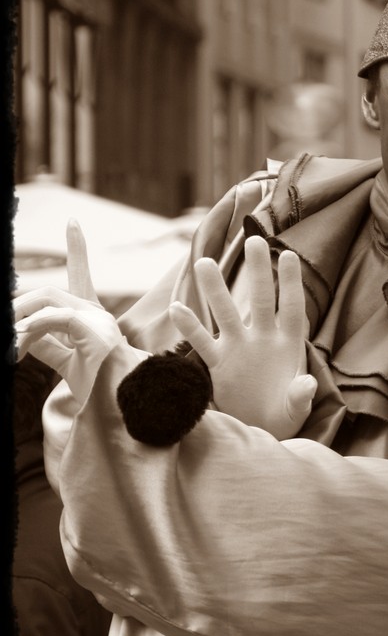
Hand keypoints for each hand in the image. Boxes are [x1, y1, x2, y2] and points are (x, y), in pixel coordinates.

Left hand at [14, 220, 124, 403]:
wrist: (127, 412)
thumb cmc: (104, 392)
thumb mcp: (70, 365)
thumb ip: (51, 348)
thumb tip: (25, 337)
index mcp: (93, 321)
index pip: (81, 278)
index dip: (77, 251)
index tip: (72, 223)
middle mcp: (98, 315)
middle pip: (49, 293)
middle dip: (18, 306)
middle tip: (3, 336)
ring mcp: (99, 322)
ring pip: (48, 301)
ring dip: (19, 320)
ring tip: (7, 347)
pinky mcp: (96, 332)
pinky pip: (55, 320)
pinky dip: (31, 330)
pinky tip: (18, 346)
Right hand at [169, 236, 316, 439]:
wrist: (261, 428)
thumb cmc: (285, 414)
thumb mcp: (296, 409)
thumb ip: (300, 395)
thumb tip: (307, 384)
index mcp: (288, 344)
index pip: (291, 308)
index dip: (290, 283)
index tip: (288, 255)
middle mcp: (262, 338)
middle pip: (260, 300)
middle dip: (257, 272)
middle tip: (253, 240)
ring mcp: (238, 348)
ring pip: (226, 314)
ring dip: (216, 291)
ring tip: (203, 263)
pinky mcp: (219, 364)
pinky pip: (202, 342)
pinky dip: (190, 327)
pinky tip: (177, 307)